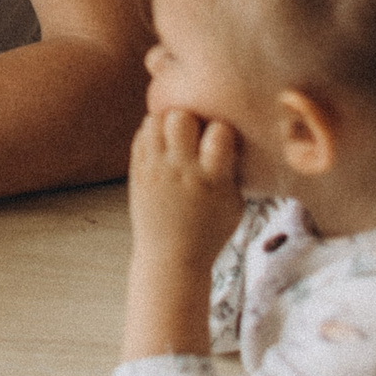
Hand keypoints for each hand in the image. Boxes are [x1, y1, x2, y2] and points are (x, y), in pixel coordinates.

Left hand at [128, 110, 245, 271]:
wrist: (171, 258)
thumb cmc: (210, 230)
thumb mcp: (236, 204)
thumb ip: (235, 169)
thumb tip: (238, 134)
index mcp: (211, 179)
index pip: (219, 131)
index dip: (223, 128)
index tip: (223, 139)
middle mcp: (181, 171)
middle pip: (181, 117)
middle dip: (192, 117)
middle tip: (196, 131)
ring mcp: (155, 170)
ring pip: (156, 120)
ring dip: (170, 121)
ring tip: (179, 135)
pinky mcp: (137, 172)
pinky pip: (141, 134)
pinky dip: (154, 132)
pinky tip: (165, 145)